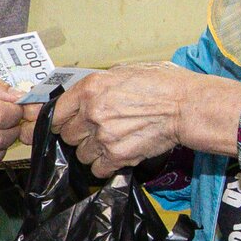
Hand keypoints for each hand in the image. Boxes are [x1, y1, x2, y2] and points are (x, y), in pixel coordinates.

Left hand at [52, 65, 186, 176]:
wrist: (185, 106)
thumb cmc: (161, 84)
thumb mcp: (123, 72)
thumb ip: (98, 85)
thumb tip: (81, 96)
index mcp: (90, 88)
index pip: (55, 112)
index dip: (59, 120)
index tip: (62, 125)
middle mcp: (91, 112)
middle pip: (67, 135)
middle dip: (79, 135)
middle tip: (96, 130)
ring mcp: (103, 136)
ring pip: (81, 154)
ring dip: (92, 151)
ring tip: (111, 141)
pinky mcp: (116, 156)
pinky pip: (97, 169)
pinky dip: (104, 165)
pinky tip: (117, 155)